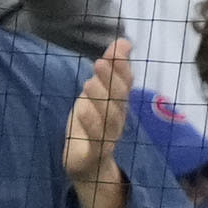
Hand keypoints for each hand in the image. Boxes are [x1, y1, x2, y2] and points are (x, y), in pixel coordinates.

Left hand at [62, 39, 134, 207]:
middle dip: (112, 80)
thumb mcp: (98, 95)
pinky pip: (97, 139)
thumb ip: (110, 70)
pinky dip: (91, 124)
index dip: (123, 66)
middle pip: (119, 98)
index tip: (119, 47)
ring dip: (101, 100)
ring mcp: (108, 137)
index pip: (125, 83)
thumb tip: (123, 41)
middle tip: (100, 62)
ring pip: (110, 117)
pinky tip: (82, 110)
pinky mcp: (95, 153)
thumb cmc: (92, 126)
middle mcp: (118, 119)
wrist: (89, 167)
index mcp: (118, 104)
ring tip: (89, 83)